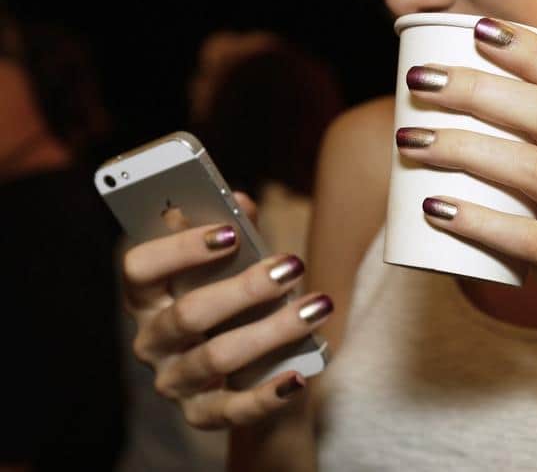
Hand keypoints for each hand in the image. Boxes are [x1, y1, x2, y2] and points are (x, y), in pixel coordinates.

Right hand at [122, 192, 333, 428]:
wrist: (251, 372)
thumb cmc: (238, 304)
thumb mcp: (234, 266)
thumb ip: (236, 231)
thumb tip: (240, 201)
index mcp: (147, 296)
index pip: (140, 268)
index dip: (180, 248)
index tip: (229, 232)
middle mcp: (151, 340)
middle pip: (187, 314)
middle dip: (245, 288)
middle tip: (292, 266)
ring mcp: (174, 381)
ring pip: (218, 357)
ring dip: (272, 331)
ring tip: (316, 308)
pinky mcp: (202, 415)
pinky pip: (233, 410)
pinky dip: (268, 395)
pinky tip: (298, 377)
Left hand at [398, 18, 536, 434]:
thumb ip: (524, 148)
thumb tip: (437, 106)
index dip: (528, 49)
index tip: (472, 30)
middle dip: (478, 91)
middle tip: (422, 84)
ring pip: (534, 171)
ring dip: (464, 148)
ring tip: (410, 140)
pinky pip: (530, 241)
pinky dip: (477, 221)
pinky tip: (433, 208)